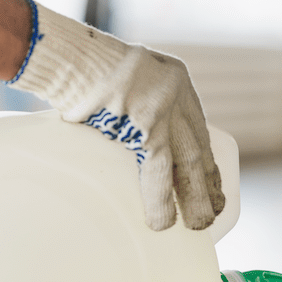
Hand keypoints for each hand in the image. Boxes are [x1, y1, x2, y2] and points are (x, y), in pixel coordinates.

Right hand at [7, 0, 225, 230]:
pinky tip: (162, 221)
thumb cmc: (80, 69)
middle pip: (197, 147)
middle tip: (213, 211)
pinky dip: (159, 199)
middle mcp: (175, 92)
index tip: (211, 181)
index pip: (196, 126)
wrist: (67, 55)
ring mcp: (163, 109)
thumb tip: (127, 138)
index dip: (204, 157)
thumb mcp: (122, 77)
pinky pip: (157, 171)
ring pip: (187, 163)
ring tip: (198, 225)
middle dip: (205, 182)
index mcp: (173, 78)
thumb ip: (135, 103)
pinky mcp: (145, 126)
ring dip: (193, 197)